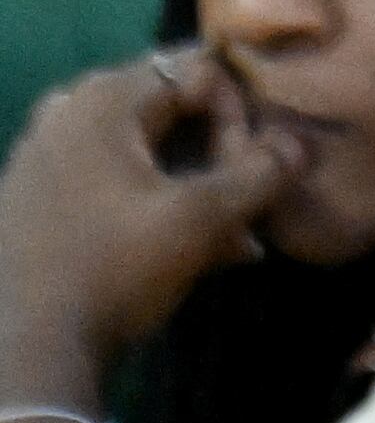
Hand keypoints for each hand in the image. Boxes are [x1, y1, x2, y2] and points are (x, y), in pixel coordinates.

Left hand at [0, 53, 302, 412]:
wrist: (27, 350)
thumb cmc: (114, 268)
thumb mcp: (202, 220)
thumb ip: (261, 173)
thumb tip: (300, 144)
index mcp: (100, 102)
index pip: (198, 72)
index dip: (239, 117)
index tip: (253, 171)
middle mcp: (66, 114)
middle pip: (171, 108)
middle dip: (220, 150)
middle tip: (251, 198)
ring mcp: (46, 156)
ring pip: (146, 148)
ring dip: (196, 180)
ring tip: (234, 233)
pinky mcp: (40, 197)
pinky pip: (115, 177)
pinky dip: (157, 198)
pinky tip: (194, 245)